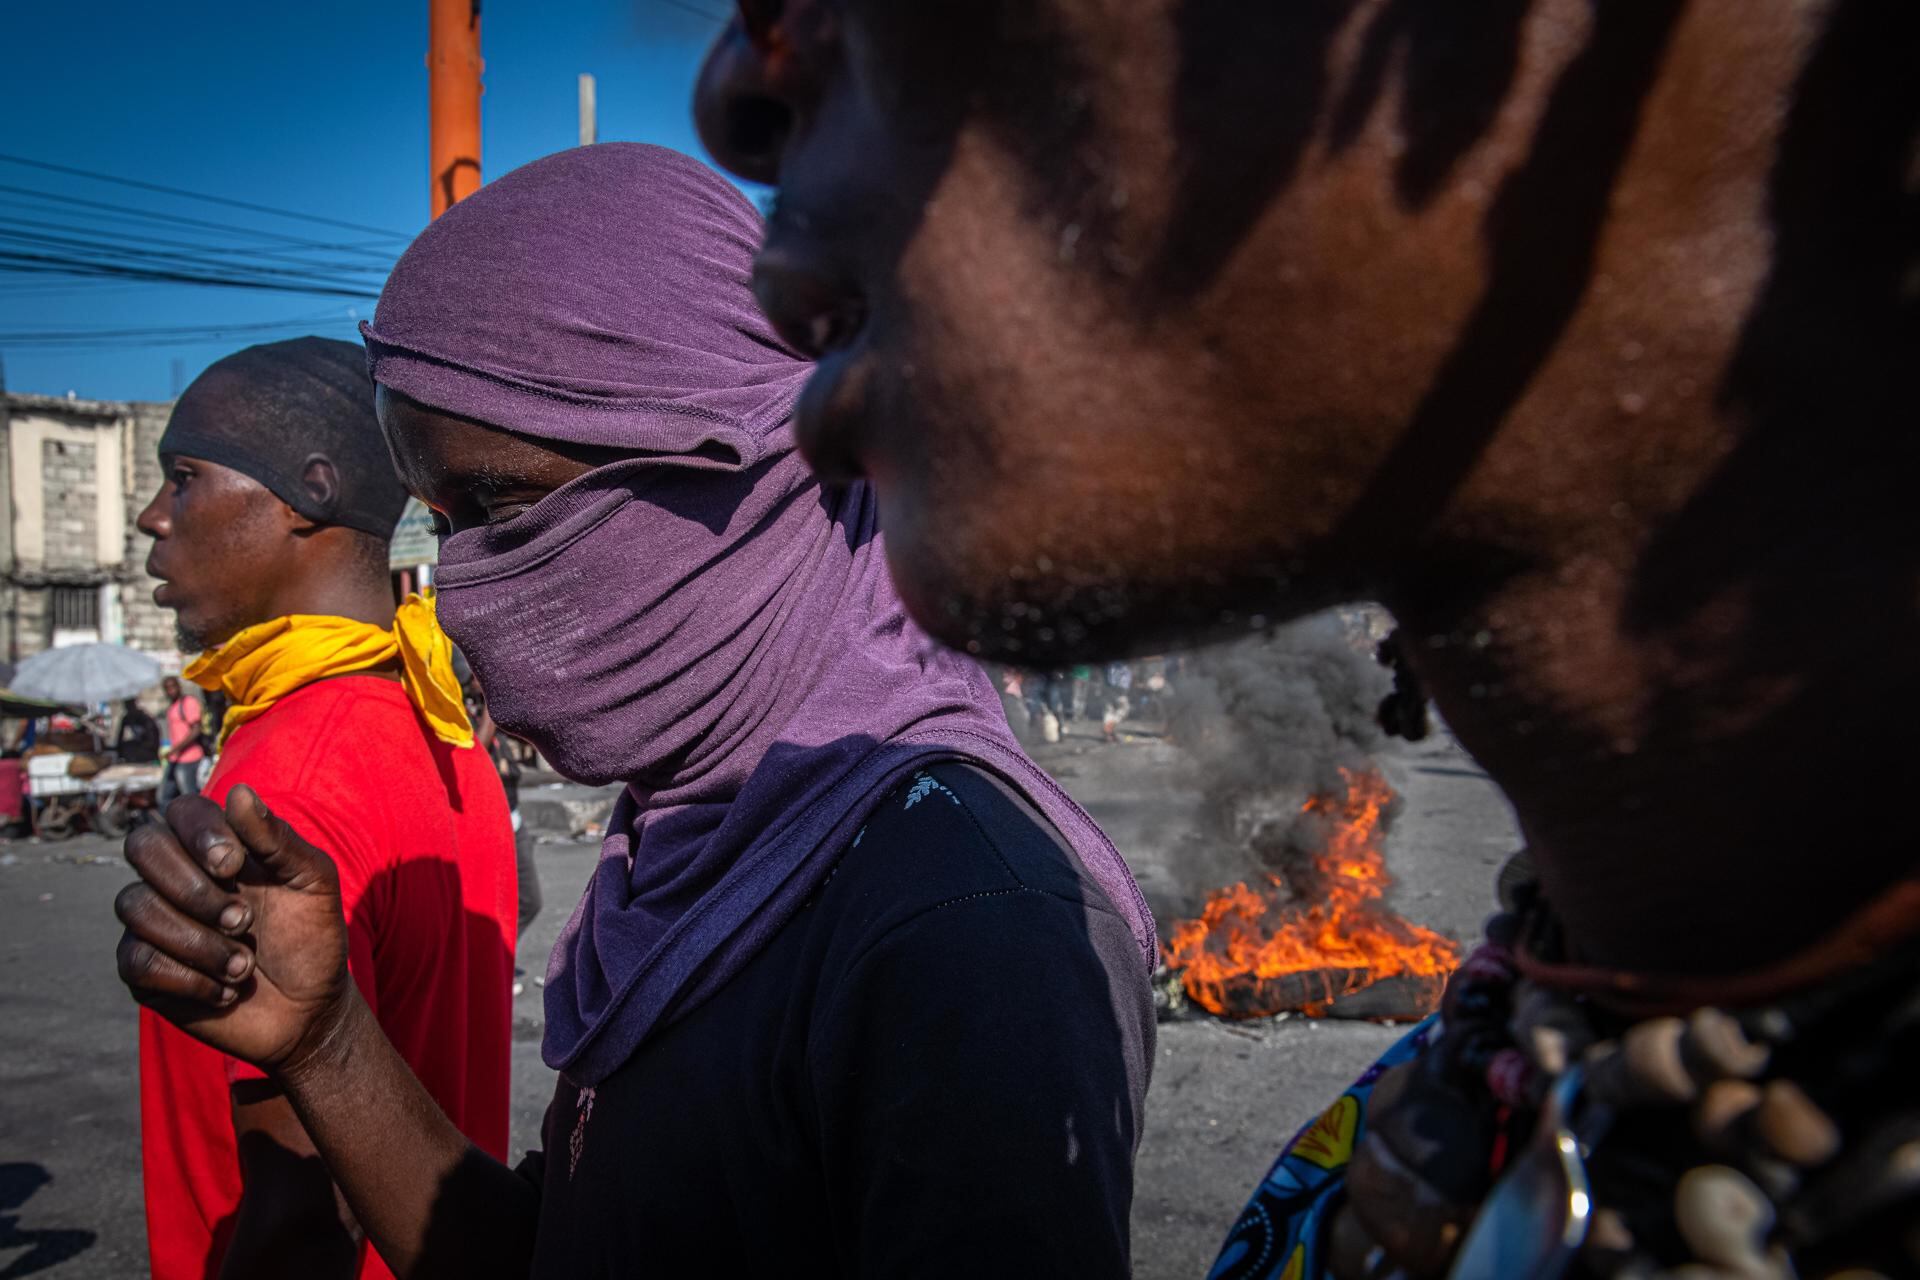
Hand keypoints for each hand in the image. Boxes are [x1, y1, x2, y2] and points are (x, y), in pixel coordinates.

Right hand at [115, 786, 354, 1073]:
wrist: (310, 1008)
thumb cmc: (313, 937)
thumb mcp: (312, 883)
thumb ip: (277, 840)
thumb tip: (238, 793)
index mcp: (218, 847)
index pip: (180, 811)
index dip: (200, 832)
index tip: (236, 865)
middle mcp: (177, 876)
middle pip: (142, 847)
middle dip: (192, 887)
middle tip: (243, 919)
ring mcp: (155, 921)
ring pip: (136, 906)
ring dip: (199, 942)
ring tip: (245, 965)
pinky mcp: (143, 969)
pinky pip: (137, 960)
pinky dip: (189, 978)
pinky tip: (225, 989)